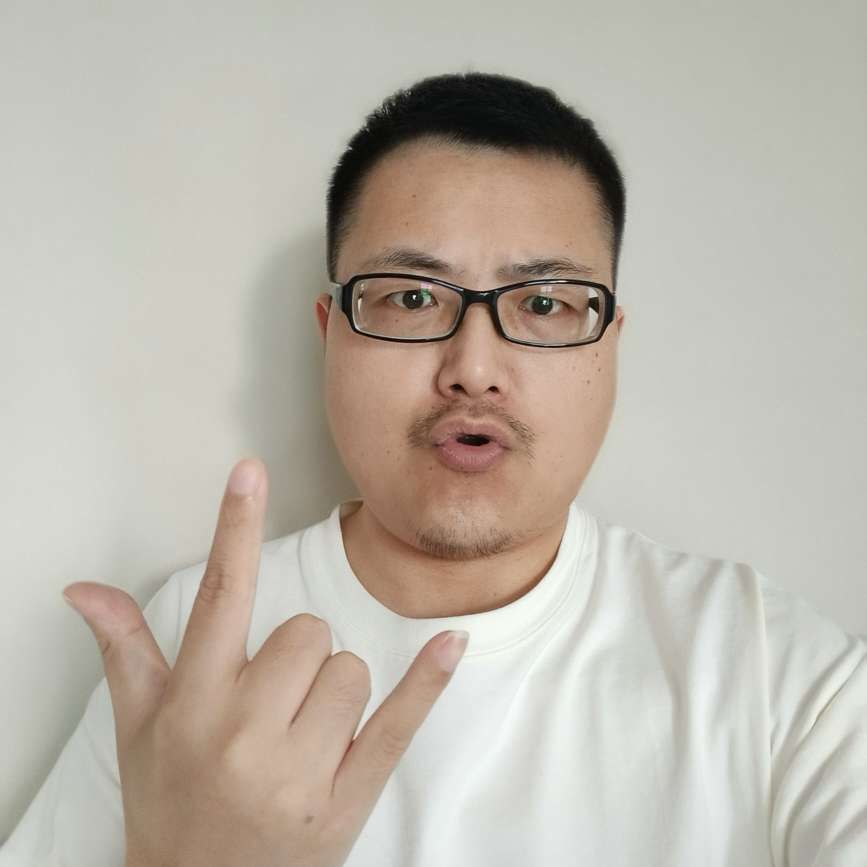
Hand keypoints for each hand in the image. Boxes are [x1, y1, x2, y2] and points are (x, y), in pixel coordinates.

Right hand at [63, 458, 467, 866]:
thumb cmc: (170, 804)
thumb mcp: (138, 729)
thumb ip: (125, 649)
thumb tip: (87, 589)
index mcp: (194, 702)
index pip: (220, 596)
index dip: (235, 527)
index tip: (250, 471)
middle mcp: (244, 731)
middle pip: (309, 633)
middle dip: (297, 658)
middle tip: (272, 704)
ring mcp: (300, 768)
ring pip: (351, 670)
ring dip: (334, 693)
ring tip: (300, 739)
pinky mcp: (347, 797)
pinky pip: (399, 723)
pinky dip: (429, 681)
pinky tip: (452, 643)